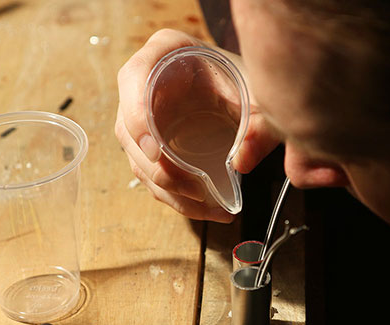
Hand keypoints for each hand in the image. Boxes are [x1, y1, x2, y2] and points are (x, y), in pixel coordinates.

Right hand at [115, 29, 279, 221]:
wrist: (244, 83)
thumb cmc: (246, 78)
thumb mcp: (259, 94)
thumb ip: (259, 124)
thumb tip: (242, 163)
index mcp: (164, 52)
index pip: (134, 78)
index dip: (137, 117)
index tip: (155, 151)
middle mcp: (144, 83)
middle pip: (130, 131)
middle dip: (160, 168)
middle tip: (195, 190)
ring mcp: (144, 115)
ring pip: (140, 159)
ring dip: (170, 189)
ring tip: (209, 206)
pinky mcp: (153, 142)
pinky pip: (153, 173)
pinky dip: (175, 195)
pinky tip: (204, 207)